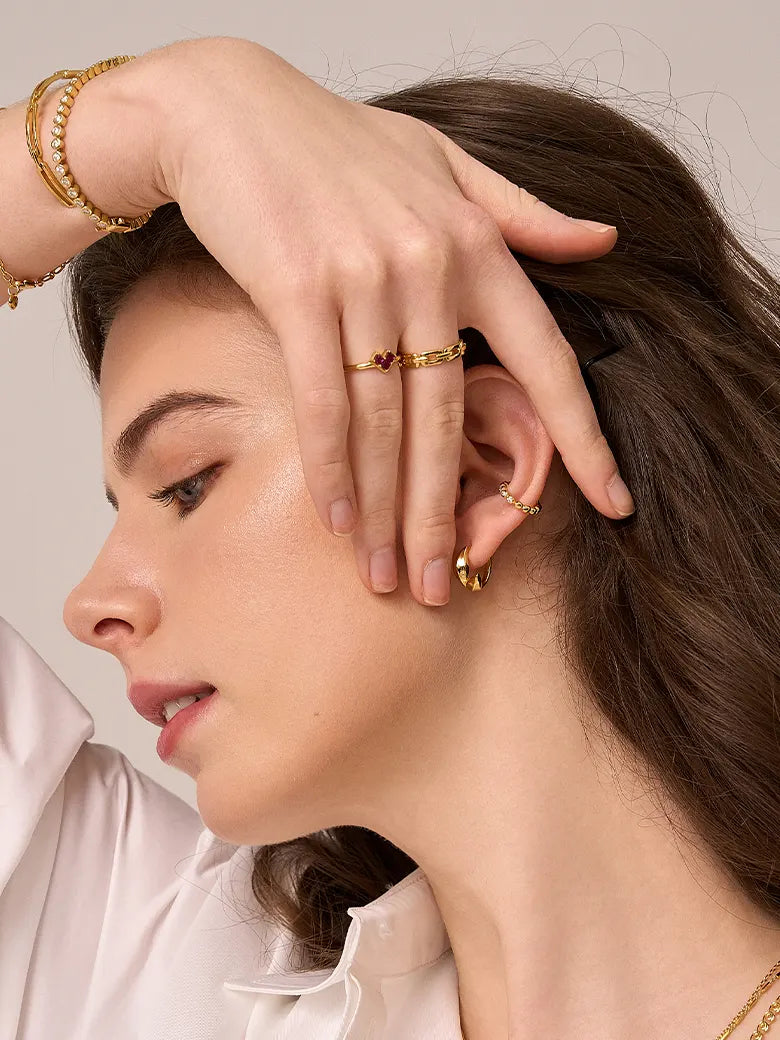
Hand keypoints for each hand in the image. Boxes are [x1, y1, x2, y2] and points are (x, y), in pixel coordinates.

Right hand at [138, 36, 632, 606]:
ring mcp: (364, 281)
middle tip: (446, 584)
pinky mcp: (297, 291)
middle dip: (445, 514)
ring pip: (385, 423)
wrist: (231, 110)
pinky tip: (339, 520)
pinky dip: (331, 467)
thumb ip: (523, 212)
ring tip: (388, 576)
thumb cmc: (337, 145)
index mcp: (478, 246)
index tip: (615, 503)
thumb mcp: (445, 163)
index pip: (546, 359)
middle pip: (450, 420)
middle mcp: (431, 267)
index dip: (583, 438)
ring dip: (385, 511)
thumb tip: (604, 241)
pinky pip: (325, 400)